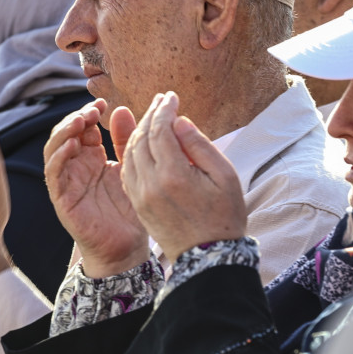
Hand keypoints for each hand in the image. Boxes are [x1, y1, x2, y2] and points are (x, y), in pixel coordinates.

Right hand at [44, 99, 146, 277]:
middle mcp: (76, 167)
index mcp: (92, 157)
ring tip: (79, 122)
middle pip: (65, 133)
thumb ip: (125, 140)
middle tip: (92, 110)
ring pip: (53, 149)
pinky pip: (53, 173)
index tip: (101, 102)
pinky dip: (59, 156)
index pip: (82, 127)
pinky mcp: (62, 198)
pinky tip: (72, 145)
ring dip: (63, 132)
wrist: (127, 247)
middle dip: (76, 117)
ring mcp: (67, 182)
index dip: (88, 112)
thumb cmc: (130, 210)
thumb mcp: (130, 167)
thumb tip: (122, 109)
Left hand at [122, 92, 245, 263]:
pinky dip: (132, 151)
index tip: (171, 96)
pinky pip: (128, 170)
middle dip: (149, 115)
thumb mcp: (224, 176)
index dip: (164, 110)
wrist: (209, 257)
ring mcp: (140, 196)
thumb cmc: (224, 215)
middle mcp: (150, 184)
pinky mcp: (137, 205)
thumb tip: (178, 122)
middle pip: (141, 138)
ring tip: (152, 116)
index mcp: (173, 175)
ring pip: (130, 153)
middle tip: (161, 100)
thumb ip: (200, 145)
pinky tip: (142, 142)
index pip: (160, 130)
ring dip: (138, 131)